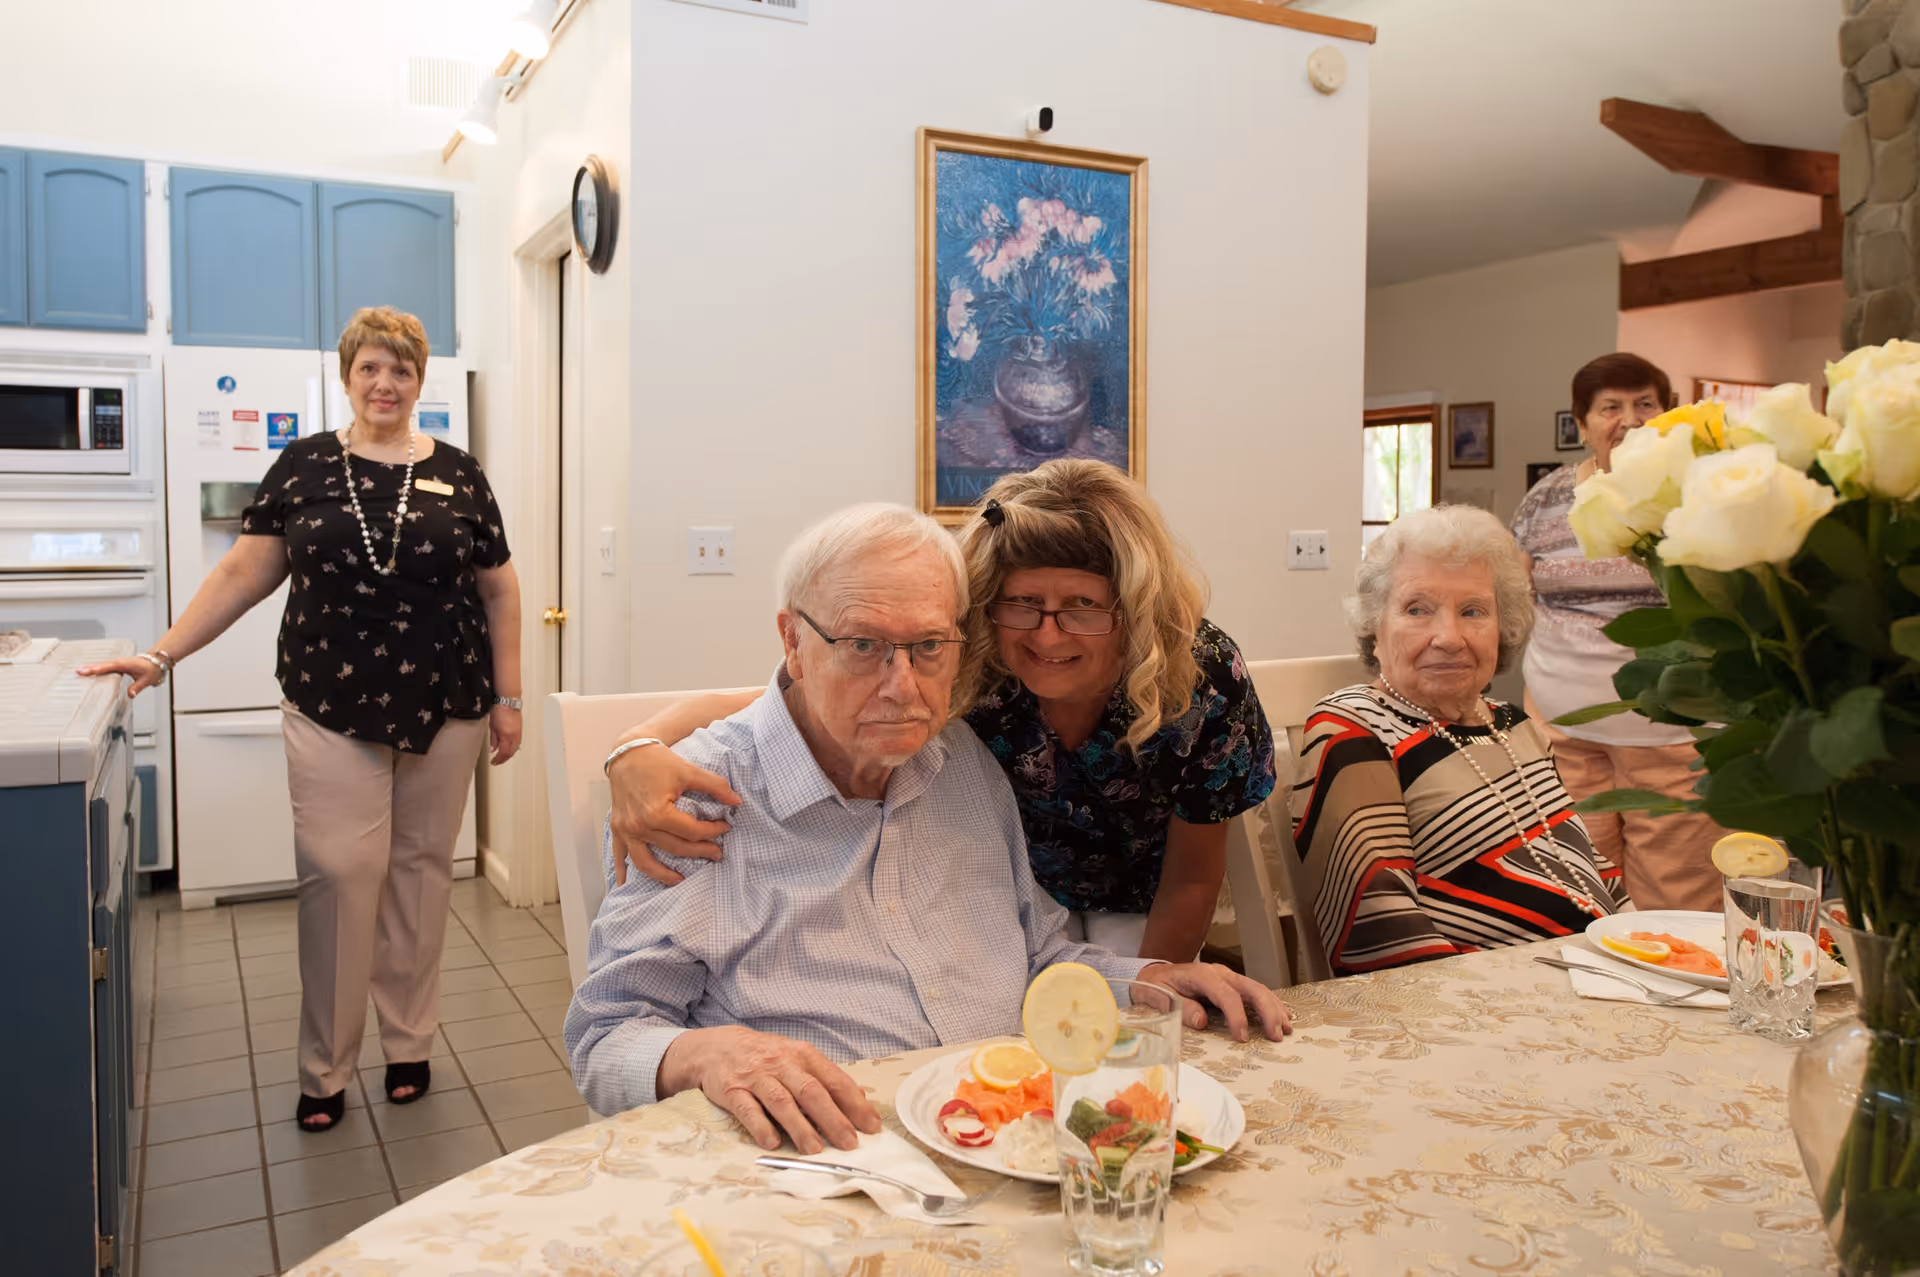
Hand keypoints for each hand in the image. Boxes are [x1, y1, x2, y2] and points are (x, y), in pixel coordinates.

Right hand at [74, 657, 164, 698]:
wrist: (156, 661)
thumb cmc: (151, 669)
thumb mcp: (145, 680)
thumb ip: (137, 688)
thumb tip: (130, 695)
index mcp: (123, 664)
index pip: (106, 667)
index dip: (95, 669)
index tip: (84, 671)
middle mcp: (118, 662)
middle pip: (100, 665)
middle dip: (88, 668)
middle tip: (76, 672)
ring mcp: (117, 662)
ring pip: (101, 665)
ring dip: (90, 667)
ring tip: (78, 671)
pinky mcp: (117, 664)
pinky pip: (105, 666)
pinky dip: (96, 668)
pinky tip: (89, 672)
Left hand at [488, 705, 521, 764]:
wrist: (508, 702)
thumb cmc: (499, 711)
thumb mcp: (492, 727)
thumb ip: (493, 740)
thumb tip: (493, 749)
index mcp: (506, 736)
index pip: (503, 753)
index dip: (498, 760)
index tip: (494, 762)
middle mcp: (514, 737)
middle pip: (510, 753)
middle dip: (504, 759)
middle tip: (498, 761)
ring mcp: (518, 734)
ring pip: (515, 749)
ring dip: (509, 754)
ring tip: (503, 756)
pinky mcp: (520, 731)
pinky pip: (518, 744)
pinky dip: (513, 749)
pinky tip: (509, 749)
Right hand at [608, 741, 740, 885]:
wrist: (628, 752)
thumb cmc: (658, 761)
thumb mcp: (689, 771)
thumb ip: (715, 786)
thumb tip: (737, 802)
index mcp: (657, 813)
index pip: (692, 831)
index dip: (712, 831)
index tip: (726, 828)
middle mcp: (640, 826)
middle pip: (675, 848)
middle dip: (699, 852)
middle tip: (717, 854)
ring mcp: (626, 830)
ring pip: (646, 862)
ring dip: (664, 875)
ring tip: (681, 880)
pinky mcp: (617, 829)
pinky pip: (619, 855)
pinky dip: (623, 872)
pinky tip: (626, 886)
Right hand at [658, 1026, 880, 1153]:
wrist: (717, 1046)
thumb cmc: (765, 1057)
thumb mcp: (796, 1058)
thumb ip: (824, 1078)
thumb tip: (858, 1100)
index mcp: (803, 1055)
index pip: (834, 1080)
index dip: (854, 1104)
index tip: (871, 1126)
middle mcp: (782, 1063)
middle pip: (811, 1091)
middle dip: (833, 1119)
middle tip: (849, 1143)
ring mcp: (756, 1076)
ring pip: (782, 1101)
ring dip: (800, 1126)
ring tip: (815, 1149)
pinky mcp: (732, 1090)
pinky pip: (747, 1109)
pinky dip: (761, 1126)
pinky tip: (772, 1143)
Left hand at [1136, 962, 1293, 1041]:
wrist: (1155, 973)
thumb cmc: (1158, 987)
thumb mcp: (1159, 996)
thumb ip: (1180, 1007)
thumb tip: (1202, 1021)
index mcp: (1202, 975)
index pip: (1226, 995)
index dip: (1237, 1016)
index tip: (1242, 1038)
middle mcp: (1220, 973)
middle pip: (1251, 988)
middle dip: (1267, 1011)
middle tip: (1277, 1035)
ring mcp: (1228, 976)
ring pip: (1258, 988)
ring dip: (1274, 1008)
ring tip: (1286, 1029)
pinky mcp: (1232, 983)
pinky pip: (1256, 991)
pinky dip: (1272, 1003)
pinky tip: (1283, 1015)